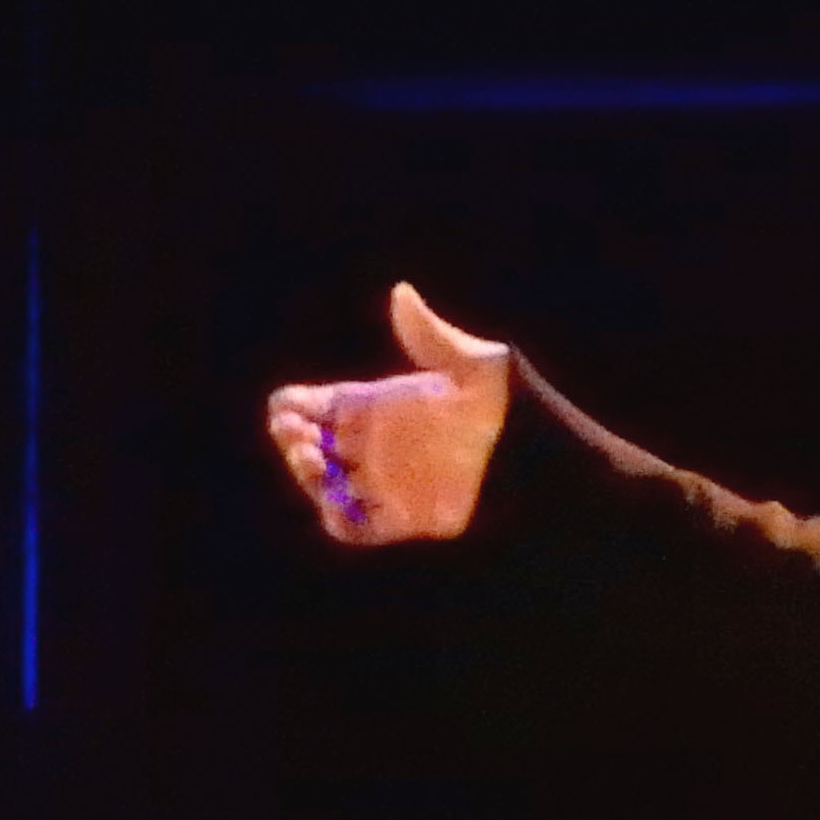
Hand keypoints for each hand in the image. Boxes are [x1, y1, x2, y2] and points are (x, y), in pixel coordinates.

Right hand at [266, 283, 513, 545]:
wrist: (529, 458)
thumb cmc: (502, 404)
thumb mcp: (470, 365)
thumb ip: (431, 335)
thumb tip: (402, 293)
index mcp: (370, 405)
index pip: (308, 405)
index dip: (291, 407)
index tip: (293, 409)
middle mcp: (369, 444)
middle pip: (304, 444)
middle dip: (290, 440)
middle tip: (299, 436)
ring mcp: (380, 481)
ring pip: (321, 484)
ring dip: (306, 476)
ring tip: (311, 460)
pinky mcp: (397, 517)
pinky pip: (351, 526)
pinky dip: (336, 518)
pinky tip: (335, 500)